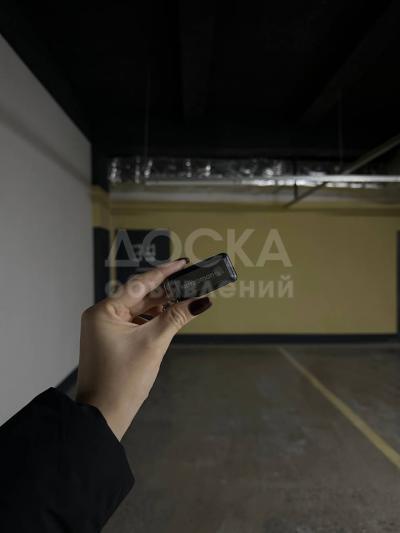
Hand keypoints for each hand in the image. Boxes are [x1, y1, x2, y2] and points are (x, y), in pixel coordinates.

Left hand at [76, 259, 211, 439]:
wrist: (104, 416)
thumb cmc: (122, 381)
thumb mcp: (153, 344)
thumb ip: (176, 317)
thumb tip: (200, 300)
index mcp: (103, 311)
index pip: (140, 284)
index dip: (165, 272)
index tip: (184, 262)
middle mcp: (101, 316)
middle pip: (140, 296)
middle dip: (167, 291)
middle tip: (192, 282)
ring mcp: (106, 328)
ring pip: (139, 309)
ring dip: (162, 305)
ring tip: (186, 298)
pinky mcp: (112, 340)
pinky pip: (136, 322)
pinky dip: (153, 319)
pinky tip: (170, 316)